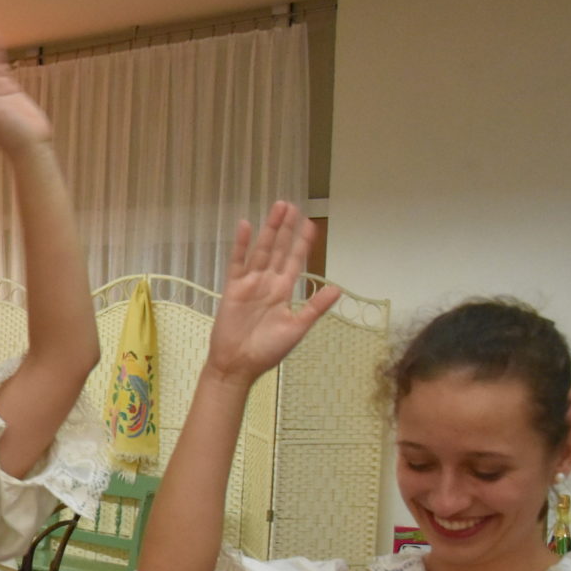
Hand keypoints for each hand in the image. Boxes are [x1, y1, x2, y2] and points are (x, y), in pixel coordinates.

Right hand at [204, 202, 341, 384]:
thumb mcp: (296, 329)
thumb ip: (315, 307)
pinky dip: (242, 244)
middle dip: (286, 228)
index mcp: (284, 291)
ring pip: (262, 250)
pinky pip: (238, 261)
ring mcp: (250, 283)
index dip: (302, 243)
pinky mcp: (233, 287)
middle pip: (279, 249)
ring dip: (269, 229)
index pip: (295, 261)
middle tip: (292, 206)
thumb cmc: (267, 351)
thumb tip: (337, 288)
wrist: (238, 365)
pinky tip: (246, 225)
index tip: (310, 225)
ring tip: (278, 208)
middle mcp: (268, 282)